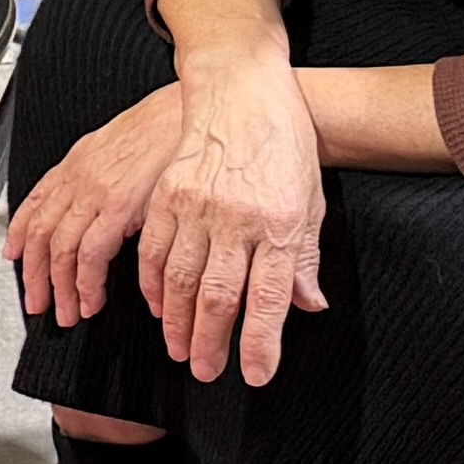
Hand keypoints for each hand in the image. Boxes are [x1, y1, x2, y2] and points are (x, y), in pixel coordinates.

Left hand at [6, 80, 188, 329]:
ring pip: (60, 250)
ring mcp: (97, 192)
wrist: (190, 110)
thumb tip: (101, 205)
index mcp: (78, 163)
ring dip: (61, 289)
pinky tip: (93, 300)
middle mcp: (80, 178)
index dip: (19, 234)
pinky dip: (87, 283)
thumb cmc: (168, 129)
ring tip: (67, 312)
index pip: (34, 204)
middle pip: (41, 235)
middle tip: (37, 303)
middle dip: (34, 275)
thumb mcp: (121, 146)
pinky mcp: (119, 206)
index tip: (14, 256)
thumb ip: (104, 174)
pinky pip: (90, 254)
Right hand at [135, 35, 323, 385]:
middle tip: (207, 371)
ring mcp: (198, 205)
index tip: (256, 374)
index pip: (270, 298)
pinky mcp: (169, 194)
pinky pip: (155, 250)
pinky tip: (159, 305)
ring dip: (179, 322)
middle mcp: (238, 218)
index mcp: (280, 223)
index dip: (260, 342)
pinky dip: (154, 284)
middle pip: (220, 296)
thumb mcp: (309, 202)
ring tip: (181, 349)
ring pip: (183, 279)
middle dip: (213, 342)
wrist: (243, 89)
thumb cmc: (283, 144)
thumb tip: (307, 305)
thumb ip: (303, 258)